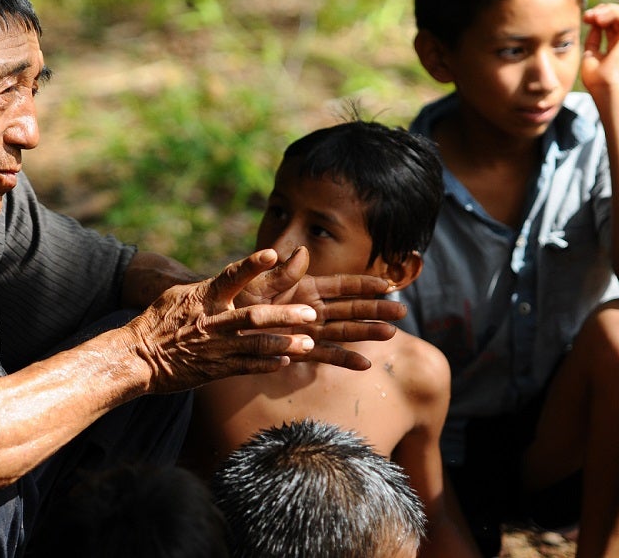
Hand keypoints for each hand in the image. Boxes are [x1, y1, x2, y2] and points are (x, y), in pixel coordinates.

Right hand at [126, 249, 332, 392]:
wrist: (137, 357)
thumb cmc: (157, 322)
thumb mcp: (179, 296)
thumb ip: (208, 288)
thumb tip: (231, 278)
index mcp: (203, 297)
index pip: (231, 276)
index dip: (252, 265)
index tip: (272, 254)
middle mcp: (212, 321)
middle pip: (254, 317)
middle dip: (285, 316)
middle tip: (311, 313)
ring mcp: (215, 347)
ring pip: (257, 345)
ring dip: (285, 344)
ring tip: (309, 343)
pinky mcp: (215, 369)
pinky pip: (247, 367)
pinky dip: (268, 364)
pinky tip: (286, 361)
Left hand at [236, 247, 405, 359]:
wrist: (214, 324)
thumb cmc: (231, 298)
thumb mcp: (255, 283)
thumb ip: (279, 273)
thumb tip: (302, 253)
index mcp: (302, 287)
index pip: (339, 284)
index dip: (363, 284)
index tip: (388, 284)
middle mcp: (309, 308)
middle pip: (348, 308)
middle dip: (375, 308)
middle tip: (403, 310)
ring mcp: (305, 330)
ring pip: (342, 331)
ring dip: (366, 333)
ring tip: (391, 334)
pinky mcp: (297, 350)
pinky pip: (323, 355)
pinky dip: (343, 360)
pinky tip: (364, 365)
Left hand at [581, 3, 618, 94]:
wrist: (605, 89)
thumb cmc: (596, 79)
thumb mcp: (590, 54)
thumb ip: (593, 39)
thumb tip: (592, 23)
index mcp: (614, 46)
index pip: (608, 24)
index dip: (596, 17)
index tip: (584, 19)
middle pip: (615, 16)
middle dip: (600, 11)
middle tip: (587, 15)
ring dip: (606, 10)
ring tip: (592, 16)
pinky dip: (613, 12)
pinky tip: (599, 18)